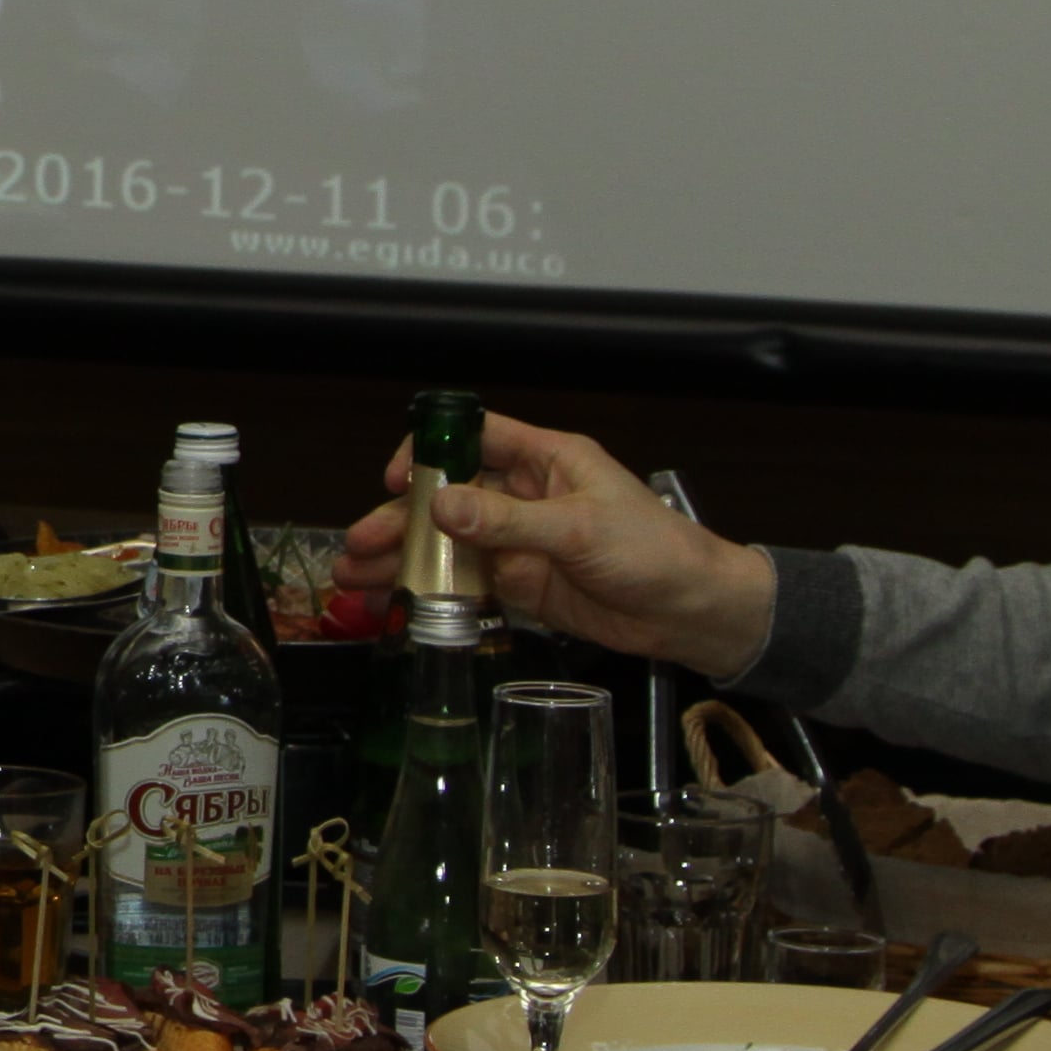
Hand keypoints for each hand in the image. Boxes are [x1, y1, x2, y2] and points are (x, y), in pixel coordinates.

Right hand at [333, 411, 778, 677]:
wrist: (694, 615)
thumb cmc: (655, 552)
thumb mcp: (579, 530)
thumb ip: (507, 520)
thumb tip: (440, 506)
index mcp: (544, 461)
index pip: (472, 436)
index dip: (428, 451)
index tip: (396, 481)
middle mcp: (523, 495)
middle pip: (446, 498)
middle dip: (398, 521)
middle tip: (358, 545)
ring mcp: (518, 541)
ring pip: (447, 543)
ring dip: (402, 559)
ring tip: (356, 579)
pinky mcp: (520, 583)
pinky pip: (464, 583)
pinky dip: (428, 592)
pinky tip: (394, 602)